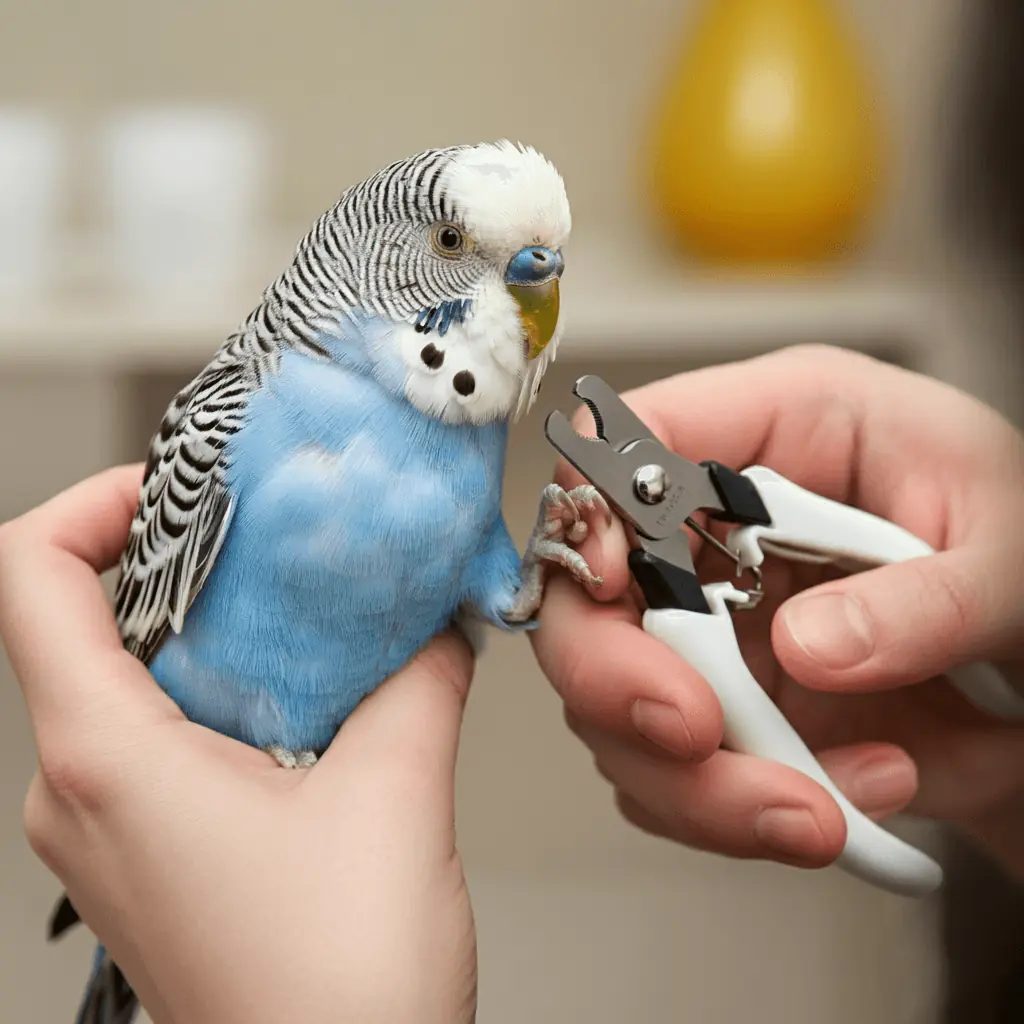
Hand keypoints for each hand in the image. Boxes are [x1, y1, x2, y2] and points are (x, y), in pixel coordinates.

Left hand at [0, 466, 477, 1023]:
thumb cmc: (338, 991)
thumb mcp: (397, 791)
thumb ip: (421, 675)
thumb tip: (437, 617)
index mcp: (109, 758)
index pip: (32, 578)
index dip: (95, 504)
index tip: (181, 489)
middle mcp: (80, 793)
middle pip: (85, 620)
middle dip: (184, 564)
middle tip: (275, 543)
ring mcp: (107, 831)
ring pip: (126, 682)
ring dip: (214, 633)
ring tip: (305, 619)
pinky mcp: (150, 856)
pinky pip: (156, 739)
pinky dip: (223, 694)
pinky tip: (308, 700)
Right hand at [531, 345, 1023, 880]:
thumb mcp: (1016, 549)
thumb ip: (925, 598)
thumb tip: (808, 648)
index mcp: (777, 431)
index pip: (632, 442)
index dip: (598, 509)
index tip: (617, 584)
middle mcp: (716, 532)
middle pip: (590, 594)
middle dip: (620, 679)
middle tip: (693, 736)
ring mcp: (711, 626)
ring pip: (618, 707)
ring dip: (696, 782)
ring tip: (814, 813)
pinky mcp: (722, 709)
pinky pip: (674, 776)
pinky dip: (737, 814)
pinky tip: (835, 804)